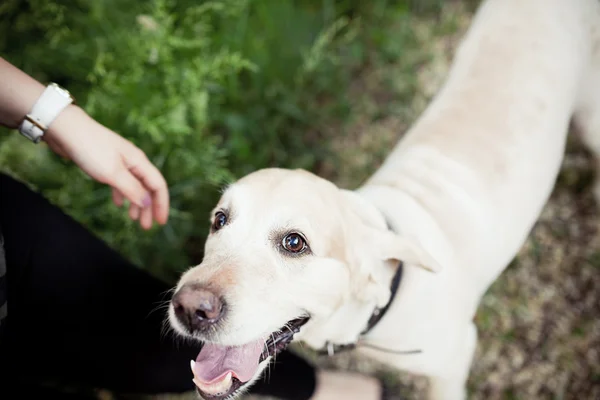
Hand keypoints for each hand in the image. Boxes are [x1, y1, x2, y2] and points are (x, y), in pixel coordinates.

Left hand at [43, 105, 168, 229]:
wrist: (66, 129)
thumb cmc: (91, 149)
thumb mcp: (113, 173)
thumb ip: (132, 189)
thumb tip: (147, 202)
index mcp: (139, 162)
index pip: (158, 185)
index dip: (162, 204)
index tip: (161, 223)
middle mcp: (133, 162)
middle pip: (148, 187)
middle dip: (149, 208)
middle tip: (146, 227)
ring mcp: (120, 162)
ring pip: (134, 186)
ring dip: (136, 203)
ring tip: (133, 219)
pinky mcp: (106, 163)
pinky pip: (121, 182)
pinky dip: (122, 194)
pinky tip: (118, 204)